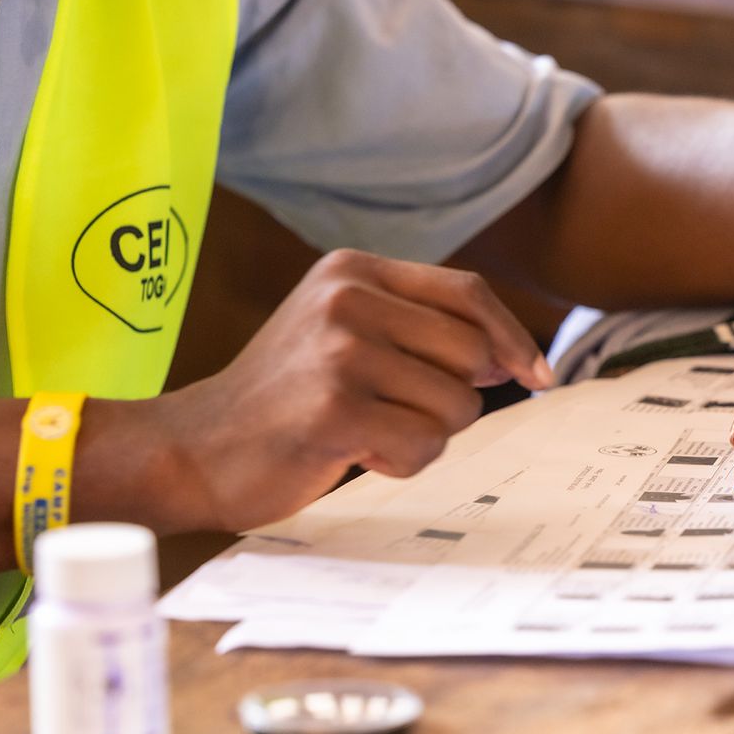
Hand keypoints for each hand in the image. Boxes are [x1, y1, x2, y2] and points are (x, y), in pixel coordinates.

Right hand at [128, 249, 551, 532]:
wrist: (194, 449)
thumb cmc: (284, 401)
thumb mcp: (344, 335)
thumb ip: (419, 331)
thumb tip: (517, 360)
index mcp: (352, 270)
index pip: (468, 294)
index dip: (513, 337)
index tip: (540, 375)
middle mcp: (347, 299)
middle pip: (473, 355)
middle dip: (453, 400)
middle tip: (394, 413)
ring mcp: (340, 353)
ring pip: (456, 407)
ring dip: (424, 436)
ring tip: (364, 432)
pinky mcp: (336, 409)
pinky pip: (424, 447)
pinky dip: (401, 463)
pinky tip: (352, 453)